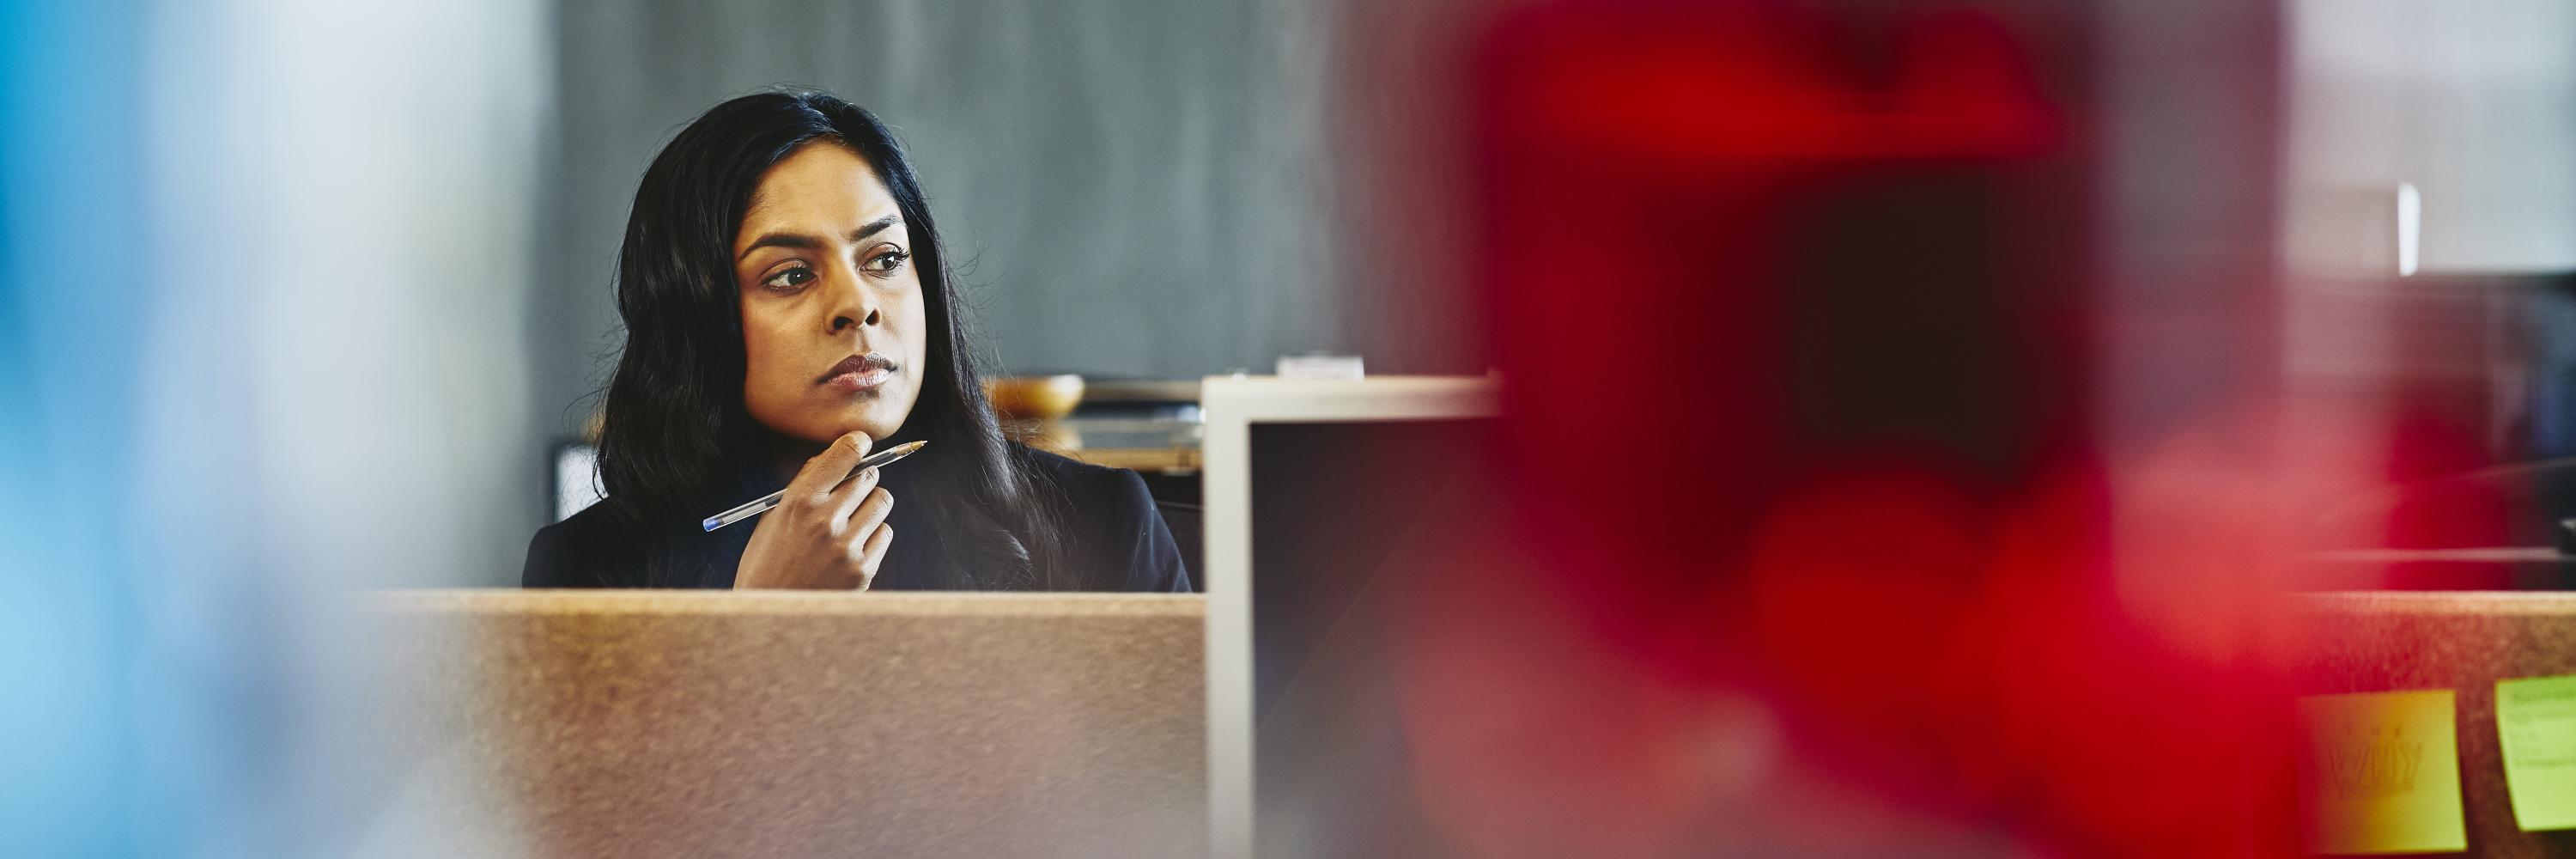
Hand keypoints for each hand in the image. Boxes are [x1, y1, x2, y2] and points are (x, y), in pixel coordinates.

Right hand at [733, 431, 894, 589]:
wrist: (769, 614)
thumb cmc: (767, 561)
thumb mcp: (773, 518)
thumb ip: (803, 486)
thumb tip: (832, 458)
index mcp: (799, 502)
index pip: (843, 455)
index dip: (856, 443)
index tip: (861, 443)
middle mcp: (826, 521)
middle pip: (869, 477)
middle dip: (862, 479)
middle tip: (853, 490)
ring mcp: (847, 547)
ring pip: (882, 503)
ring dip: (869, 506)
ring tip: (850, 522)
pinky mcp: (863, 570)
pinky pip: (885, 534)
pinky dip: (873, 535)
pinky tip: (852, 546)